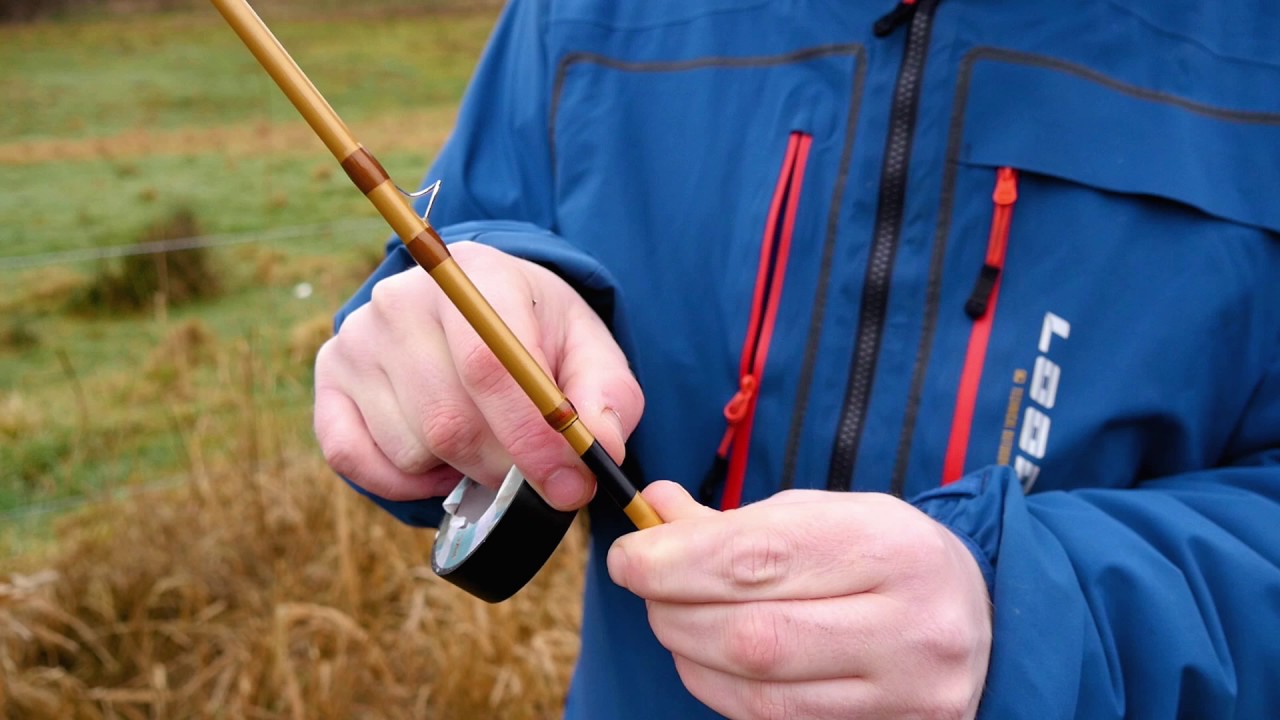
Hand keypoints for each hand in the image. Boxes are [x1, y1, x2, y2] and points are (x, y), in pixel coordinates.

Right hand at [313, 241, 642, 508]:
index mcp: (477, 275)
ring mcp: (358, 336)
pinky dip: (403, 482)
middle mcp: (403, 298)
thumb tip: (600, 448)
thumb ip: (608, 399)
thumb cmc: (541, 336)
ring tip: (484, 443)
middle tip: (532, 475)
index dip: (530, 437)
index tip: (568, 488)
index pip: (490, 365)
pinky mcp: (329, 375)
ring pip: (411, 448)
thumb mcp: (592, 354)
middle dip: (503, 467)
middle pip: (449, 419)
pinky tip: (437, 463)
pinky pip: (355, 457)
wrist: (478, 309)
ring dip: (458, 471)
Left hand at [608, 482, 990, 719]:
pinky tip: (712, 660)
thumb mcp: (825, 514)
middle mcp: (911, 627)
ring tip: (676, 621)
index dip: (675, 562)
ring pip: (758, 692)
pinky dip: (723, 691)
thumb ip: (737, 521)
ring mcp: (905, 696)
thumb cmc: (887, 557)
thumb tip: (653, 510)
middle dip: (673, 611)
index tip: (628, 558)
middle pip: (752, 635)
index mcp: (892, 545)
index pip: (760, 558)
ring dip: (691, 656)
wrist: (980, 620)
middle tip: (647, 589)